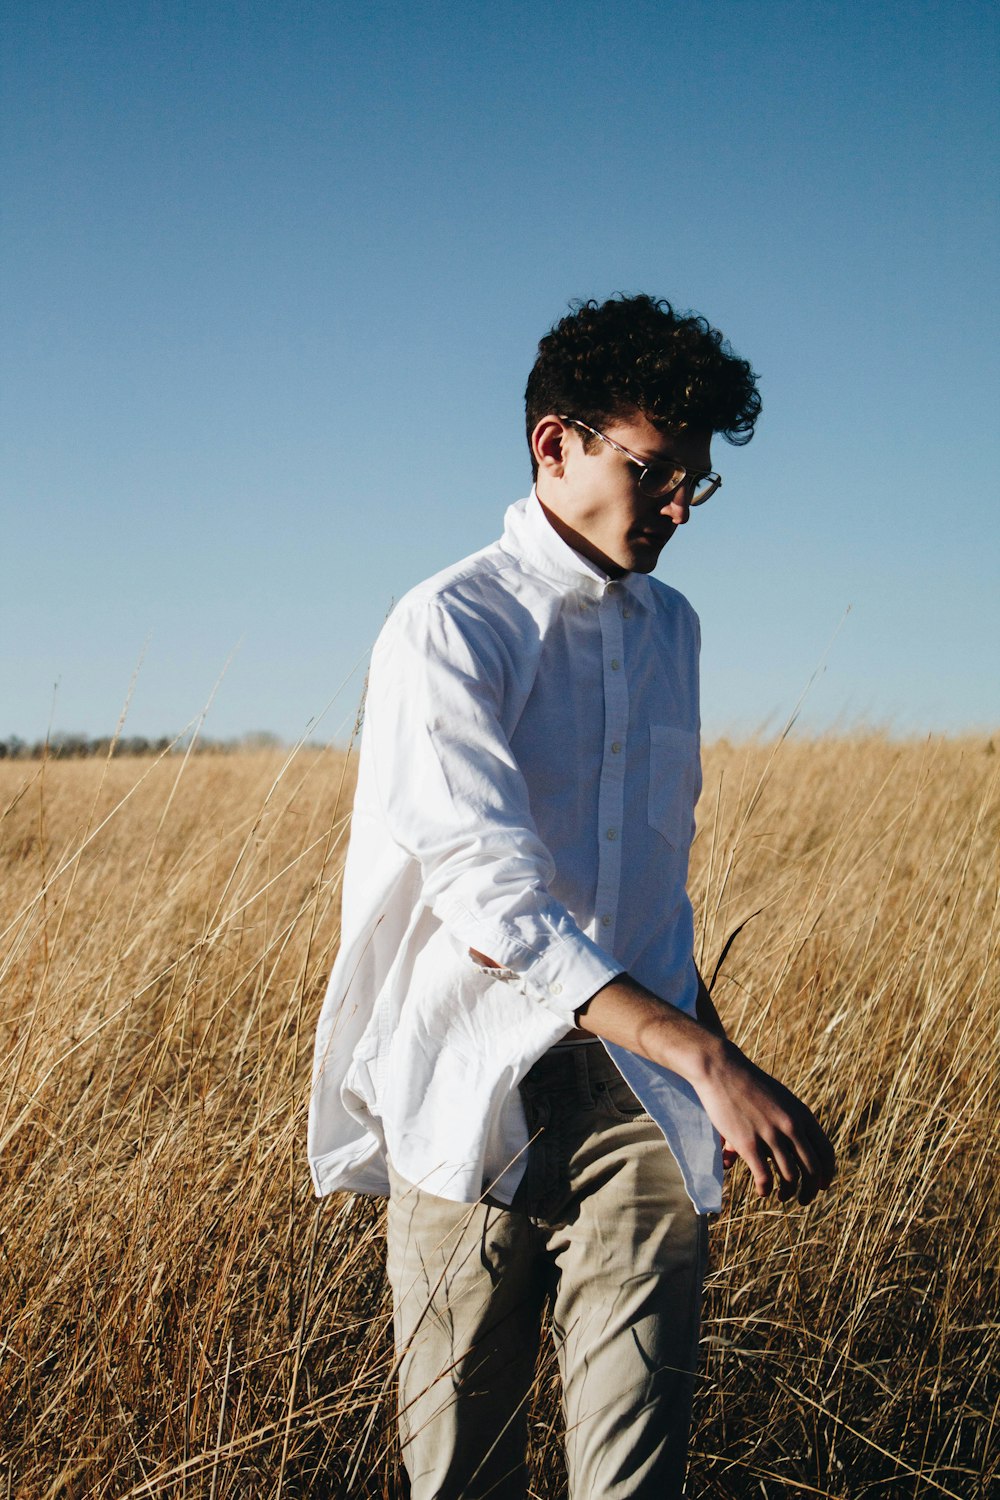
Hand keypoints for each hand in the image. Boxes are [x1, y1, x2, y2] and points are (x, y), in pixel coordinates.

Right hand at [694, 1041, 834, 1205]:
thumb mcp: (780, 1099)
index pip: (825, 1152)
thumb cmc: (750, 1084)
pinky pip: (764, 1177)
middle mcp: (791, 1126)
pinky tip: (762, 1191)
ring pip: (790, 1177)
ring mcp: (770, 1135)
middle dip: (810, 1190)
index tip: (822, 1185)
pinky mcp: (748, 1143)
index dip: (826, 1173)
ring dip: (788, 1193)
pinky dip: (766, 1189)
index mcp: (802, 1115)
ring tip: (782, 1197)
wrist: (722, 1070)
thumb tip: (795, 1146)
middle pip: (812, 1169)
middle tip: (803, 1199)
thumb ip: (791, 1121)